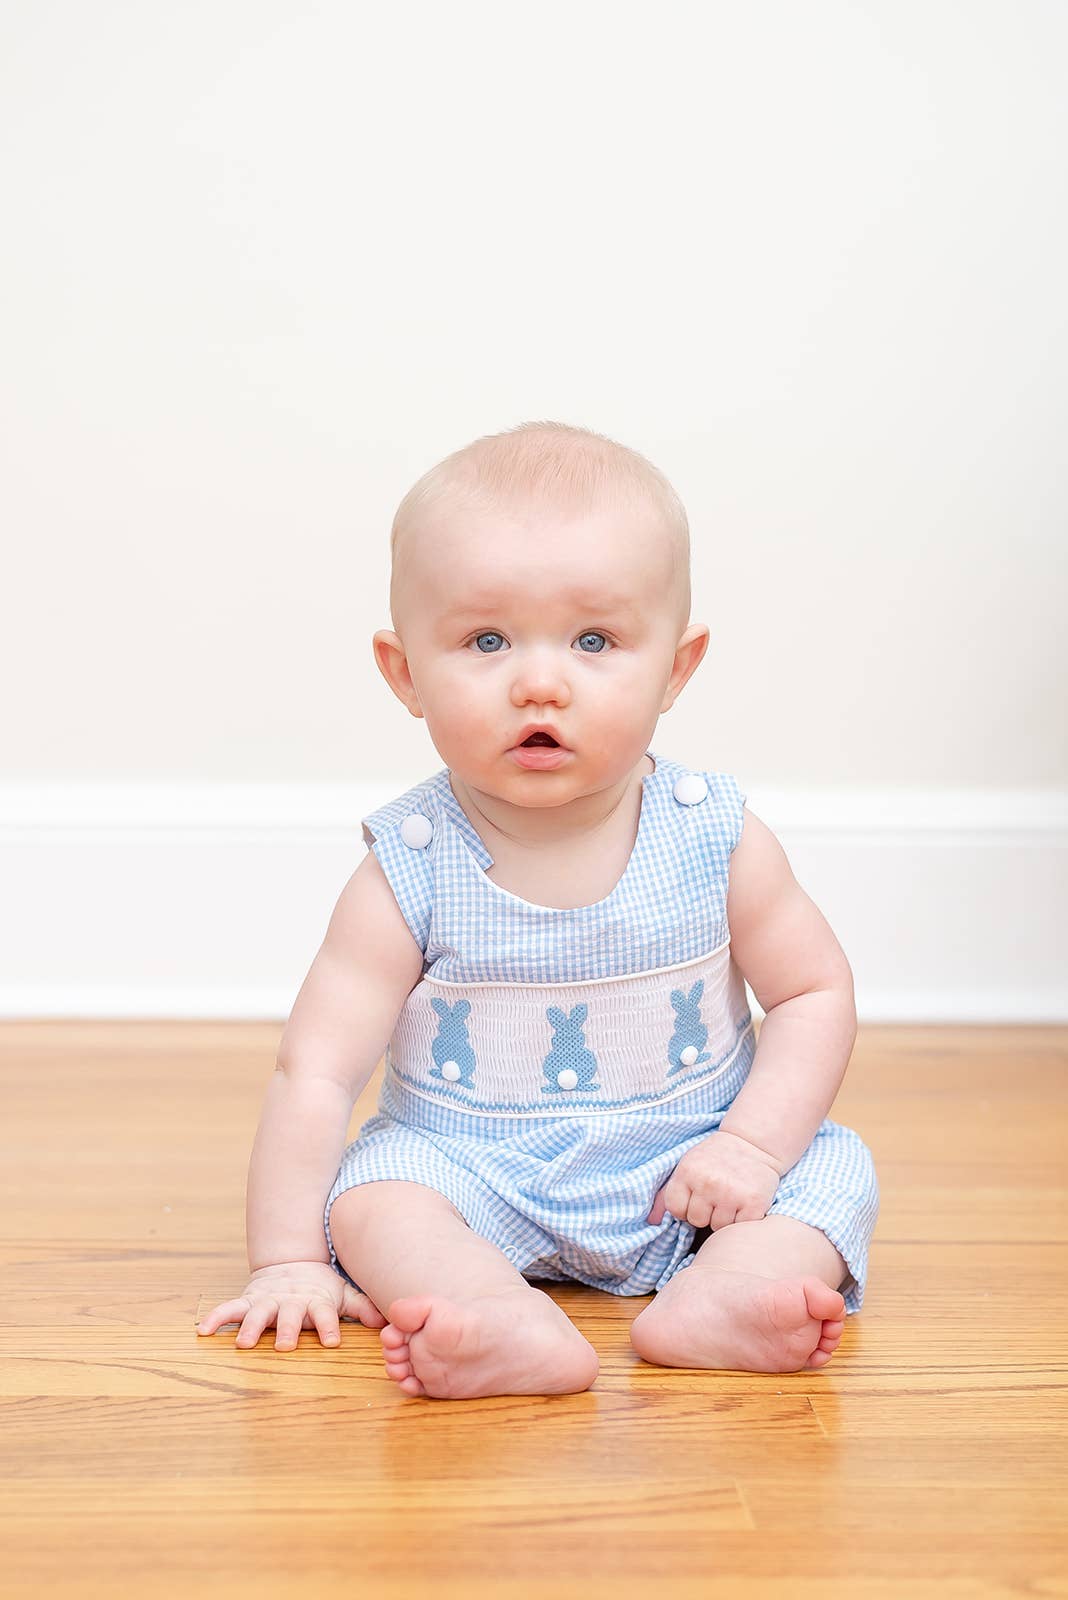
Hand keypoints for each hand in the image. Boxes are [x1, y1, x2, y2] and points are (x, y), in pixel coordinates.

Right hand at [197, 1260, 386, 1350]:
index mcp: (315, 1302)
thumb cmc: (320, 1287)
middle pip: (289, 1316)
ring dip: (251, 1327)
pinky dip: (216, 1317)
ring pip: (258, 1313)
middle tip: (286, 1345)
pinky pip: (230, 1308)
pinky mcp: (249, 1299)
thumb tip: (384, 1320)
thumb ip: (361, 1306)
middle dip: (287, 1330)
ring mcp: (268, 1300)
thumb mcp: (341, 1294)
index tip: (332, 1341)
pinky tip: (202, 1330)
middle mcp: (290, 1302)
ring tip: (243, 1343)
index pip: (324, 1315)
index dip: (328, 1327)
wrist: (292, 1263)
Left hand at [646, 1130, 781, 1229]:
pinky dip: (742, 1219)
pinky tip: (743, 1201)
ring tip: (731, 1196)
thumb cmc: (715, 1157)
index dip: (686, 1207)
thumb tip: (652, 1222)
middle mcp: (708, 1183)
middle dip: (706, 1212)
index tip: (697, 1195)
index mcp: (687, 1172)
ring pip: (718, 1227)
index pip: (675, 1210)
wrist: (752, 1142)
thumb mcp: (687, 1165)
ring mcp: (731, 1193)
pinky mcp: (754, 1203)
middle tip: (717, 1193)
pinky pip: (739, 1227)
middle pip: (697, 1220)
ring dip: (724, 1216)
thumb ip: (666, 1193)